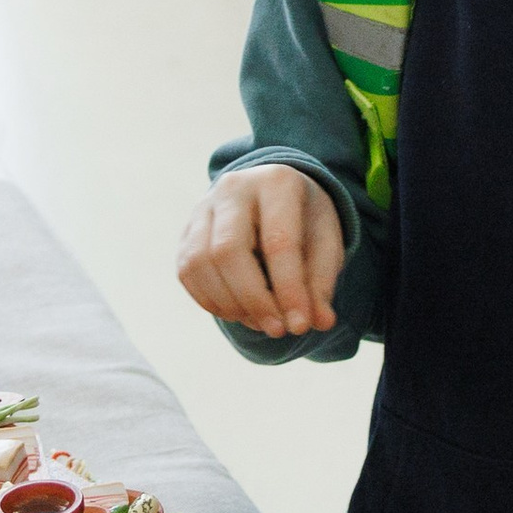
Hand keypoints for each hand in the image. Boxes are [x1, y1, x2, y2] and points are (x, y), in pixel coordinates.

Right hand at [176, 164, 344, 338]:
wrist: (275, 197)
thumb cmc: (304, 221)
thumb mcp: (326, 243)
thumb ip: (321, 281)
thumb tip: (320, 322)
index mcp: (277, 182)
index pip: (278, 241)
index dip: (289, 289)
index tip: (300, 325)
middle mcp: (234, 188)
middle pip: (228, 250)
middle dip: (253, 299)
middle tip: (277, 330)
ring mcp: (204, 206)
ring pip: (200, 262)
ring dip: (229, 304)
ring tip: (261, 322)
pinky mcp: (187, 230)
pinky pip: (187, 271)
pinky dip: (210, 301)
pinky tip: (238, 312)